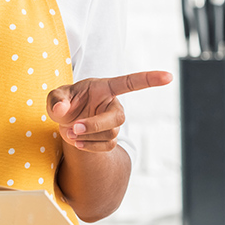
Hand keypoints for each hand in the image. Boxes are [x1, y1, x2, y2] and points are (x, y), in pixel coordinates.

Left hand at [47, 70, 171, 152]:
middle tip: (73, 128)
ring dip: (87, 136)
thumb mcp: (56, 96)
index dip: (149, 79)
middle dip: (95, 125)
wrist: (65, 122)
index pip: (130, 82)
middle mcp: (113, 105)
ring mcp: (113, 123)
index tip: (169, 76)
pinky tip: (78, 143)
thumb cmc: (64, 102)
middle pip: (117, 118)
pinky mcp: (110, 138)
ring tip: (69, 132)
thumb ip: (56, 100)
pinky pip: (107, 146)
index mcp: (105, 88)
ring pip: (109, 134)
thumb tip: (61, 109)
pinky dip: (90, 147)